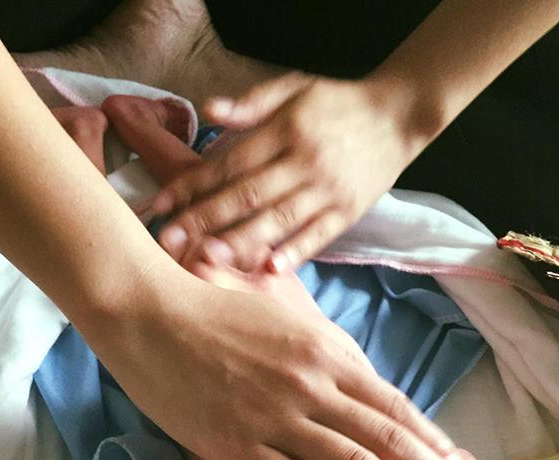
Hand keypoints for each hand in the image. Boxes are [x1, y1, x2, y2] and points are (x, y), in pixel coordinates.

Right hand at [112, 271, 475, 459]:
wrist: (151, 314)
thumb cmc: (215, 312)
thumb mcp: (284, 318)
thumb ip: (324, 351)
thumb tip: (361, 378)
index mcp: (325, 352)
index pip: (392, 404)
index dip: (429, 439)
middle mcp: (313, 386)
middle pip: (386, 439)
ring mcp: (277, 418)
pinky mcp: (241, 446)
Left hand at [151, 72, 421, 271]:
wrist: (399, 117)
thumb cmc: (337, 104)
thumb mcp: (295, 88)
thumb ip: (251, 103)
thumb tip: (207, 109)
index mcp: (286, 130)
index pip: (230, 162)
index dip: (192, 184)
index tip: (159, 205)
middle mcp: (304, 161)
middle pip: (247, 195)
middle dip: (204, 218)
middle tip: (169, 240)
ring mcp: (327, 190)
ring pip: (278, 220)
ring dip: (240, 241)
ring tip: (206, 258)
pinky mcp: (347, 213)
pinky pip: (316, 236)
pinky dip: (293, 253)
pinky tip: (268, 270)